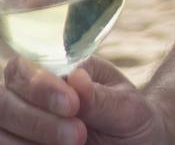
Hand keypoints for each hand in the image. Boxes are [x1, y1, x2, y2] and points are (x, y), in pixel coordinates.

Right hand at [0, 55, 167, 144]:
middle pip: (2, 102)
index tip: (73, 105)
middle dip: (36, 119)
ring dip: (29, 142)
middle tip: (78, 135)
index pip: (23, 69)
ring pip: (0, 134)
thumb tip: (75, 77)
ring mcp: (19, 127)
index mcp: (56, 72)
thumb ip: (101, 97)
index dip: (39, 87)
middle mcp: (28, 98)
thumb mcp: (128, 108)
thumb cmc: (130, 121)